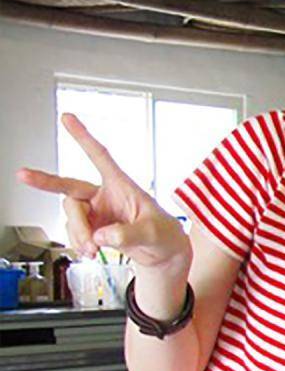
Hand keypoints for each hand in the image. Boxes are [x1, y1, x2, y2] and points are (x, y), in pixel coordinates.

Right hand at [17, 114, 190, 271]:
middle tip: (34, 186)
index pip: (100, 156)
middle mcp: (104, 195)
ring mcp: (95, 211)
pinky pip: (73, 232)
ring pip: (71, 215)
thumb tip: (101, 235)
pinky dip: (78, 243)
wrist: (163, 254)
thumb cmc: (164, 235)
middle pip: (70, 189)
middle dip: (52, 190)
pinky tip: (90, 251)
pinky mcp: (91, 227)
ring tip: (93, 250)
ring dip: (78, 233)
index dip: (83, 136)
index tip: (67, 117)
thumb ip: (128, 234)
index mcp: (121, 185)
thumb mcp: (152, 233)